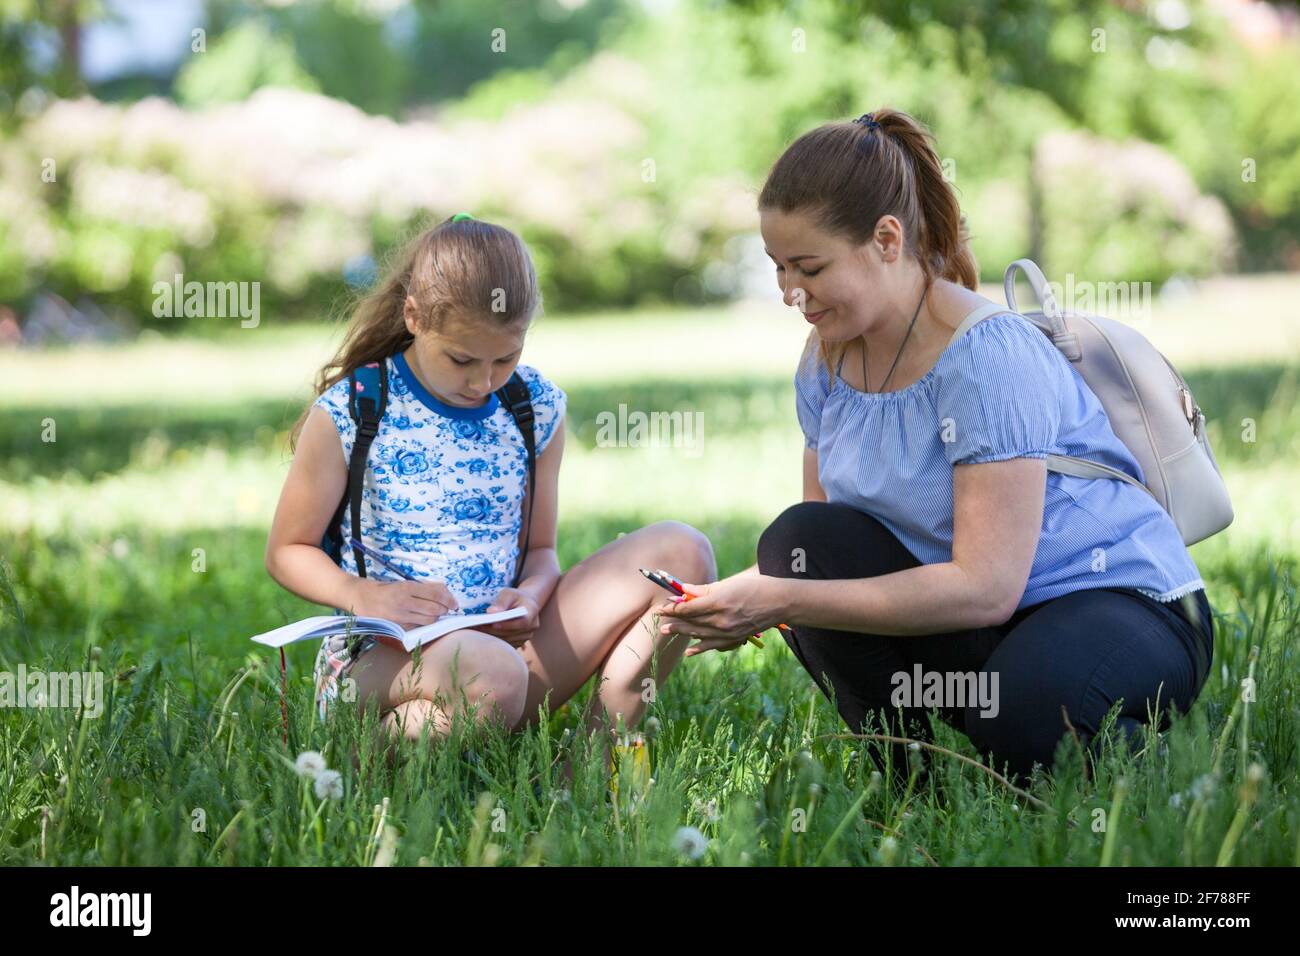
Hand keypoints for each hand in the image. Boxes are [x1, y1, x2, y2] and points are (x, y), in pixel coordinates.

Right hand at [346, 578, 458, 629]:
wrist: (361, 599)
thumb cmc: (387, 590)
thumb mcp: (405, 584)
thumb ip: (426, 588)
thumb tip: (446, 592)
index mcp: (407, 587)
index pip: (435, 594)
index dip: (449, 599)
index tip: (455, 603)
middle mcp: (403, 602)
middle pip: (434, 609)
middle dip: (444, 610)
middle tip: (446, 609)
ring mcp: (400, 616)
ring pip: (428, 621)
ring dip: (436, 618)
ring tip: (435, 614)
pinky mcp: (397, 627)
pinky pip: (418, 627)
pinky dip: (424, 624)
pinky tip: (423, 620)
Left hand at [477, 587, 540, 646]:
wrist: (525, 604)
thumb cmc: (515, 597)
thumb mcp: (509, 593)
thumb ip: (501, 602)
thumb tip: (490, 612)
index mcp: (532, 612)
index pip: (522, 622)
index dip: (508, 625)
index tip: (493, 623)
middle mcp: (531, 627)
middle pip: (512, 633)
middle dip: (494, 630)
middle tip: (477, 627)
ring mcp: (526, 637)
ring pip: (508, 641)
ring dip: (492, 637)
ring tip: (477, 631)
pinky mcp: (519, 643)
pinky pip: (505, 645)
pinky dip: (494, 641)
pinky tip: (482, 635)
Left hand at [653, 574, 786, 656]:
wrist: (780, 602)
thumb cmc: (755, 586)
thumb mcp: (729, 583)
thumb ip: (704, 590)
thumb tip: (684, 591)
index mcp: (719, 602)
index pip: (689, 607)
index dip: (673, 608)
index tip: (662, 607)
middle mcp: (722, 620)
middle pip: (691, 622)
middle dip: (673, 620)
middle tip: (657, 620)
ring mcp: (729, 632)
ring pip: (700, 634)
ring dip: (682, 633)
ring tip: (668, 631)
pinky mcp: (736, 638)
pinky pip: (714, 645)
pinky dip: (700, 648)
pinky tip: (689, 651)